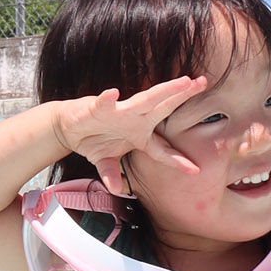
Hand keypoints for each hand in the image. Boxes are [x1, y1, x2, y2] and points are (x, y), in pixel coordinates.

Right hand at [50, 78, 205, 195]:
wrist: (69, 127)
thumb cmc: (93, 140)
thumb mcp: (105, 162)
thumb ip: (111, 174)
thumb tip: (116, 188)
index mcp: (140, 136)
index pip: (163, 149)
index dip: (177, 160)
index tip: (195, 170)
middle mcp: (136, 119)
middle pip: (164, 108)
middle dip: (183, 96)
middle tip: (202, 83)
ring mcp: (120, 111)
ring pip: (146, 99)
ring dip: (164, 90)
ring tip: (182, 82)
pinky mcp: (99, 107)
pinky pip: (104, 103)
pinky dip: (107, 99)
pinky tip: (112, 94)